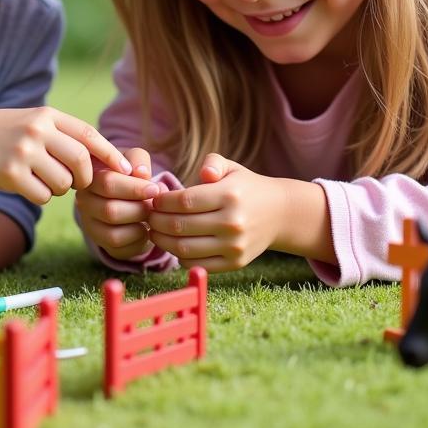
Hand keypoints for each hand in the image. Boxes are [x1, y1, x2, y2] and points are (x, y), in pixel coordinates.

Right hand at [0, 107, 133, 204]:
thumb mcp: (35, 123)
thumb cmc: (6, 134)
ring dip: (58, 188)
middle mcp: (37, 130)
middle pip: (81, 162)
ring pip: (63, 183)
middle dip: (84, 178)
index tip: (127, 169)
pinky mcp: (11, 173)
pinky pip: (43, 196)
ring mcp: (23, 151)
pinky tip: (27, 185)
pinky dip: (40, 196)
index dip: (111, 154)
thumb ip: (64, 135)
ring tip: (41, 178)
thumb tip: (105, 161)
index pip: (89, 135)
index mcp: (48, 115)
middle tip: (75, 182)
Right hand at [75, 146, 161, 259]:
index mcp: (90, 178)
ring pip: (114, 233)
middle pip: (110, 211)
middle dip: (139, 208)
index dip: (134, 187)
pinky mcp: (101, 243)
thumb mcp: (134, 160)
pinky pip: (120, 247)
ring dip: (138, 225)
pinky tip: (144, 226)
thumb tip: (141, 173)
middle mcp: (83, 202)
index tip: (154, 189)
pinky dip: (138, 238)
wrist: (129, 198)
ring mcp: (90, 225)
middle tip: (153, 204)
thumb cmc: (130, 174)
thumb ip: (138, 160)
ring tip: (150, 214)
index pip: (107, 183)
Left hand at [147, 154, 291, 271]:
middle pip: (180, 226)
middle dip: (156, 221)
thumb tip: (204, 174)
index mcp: (229, 195)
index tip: (152, 200)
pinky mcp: (235, 263)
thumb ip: (213, 163)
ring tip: (155, 231)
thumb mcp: (232, 167)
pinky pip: (197, 264)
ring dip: (162, 241)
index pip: (184, 201)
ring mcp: (234, 246)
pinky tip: (174, 245)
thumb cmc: (245, 187)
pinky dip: (179, 257)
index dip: (161, 202)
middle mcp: (233, 222)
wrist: (279, 214)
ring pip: (185, 249)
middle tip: (148, 217)